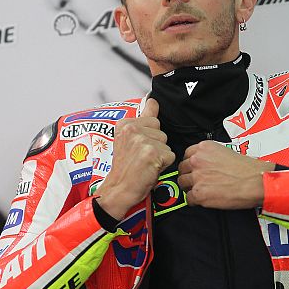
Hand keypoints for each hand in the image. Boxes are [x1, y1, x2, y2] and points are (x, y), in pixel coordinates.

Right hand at [95, 98, 174, 219]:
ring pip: (166, 144)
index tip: (138, 147)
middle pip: (161, 131)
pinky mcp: (152, 153)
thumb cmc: (125, 167)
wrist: (118, 189)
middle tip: (141, 157)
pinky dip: (163, 165)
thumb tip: (153, 99)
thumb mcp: (128, 139)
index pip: (153, 119)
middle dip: (156, 145)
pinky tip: (149, 169)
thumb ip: (143, 118)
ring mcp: (142, 140)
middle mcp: (132, 129)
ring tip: (145, 163)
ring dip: (160, 156)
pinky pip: (170, 156)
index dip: (150, 136)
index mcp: (125, 123)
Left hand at [178, 141, 273, 208]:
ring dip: (190, 188)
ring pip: (182, 183)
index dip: (190, 164)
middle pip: (182, 169)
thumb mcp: (225, 151)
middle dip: (188, 175)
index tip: (193, 169)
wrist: (255, 182)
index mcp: (204, 148)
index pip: (187, 155)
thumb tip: (205, 164)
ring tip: (200, 191)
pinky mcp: (199, 193)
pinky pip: (188, 199)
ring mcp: (197, 177)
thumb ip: (210, 156)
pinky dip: (194, 201)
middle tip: (196, 181)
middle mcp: (197, 160)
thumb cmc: (247, 169)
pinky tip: (202, 200)